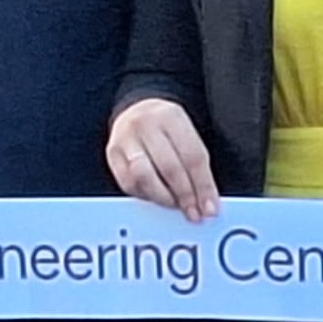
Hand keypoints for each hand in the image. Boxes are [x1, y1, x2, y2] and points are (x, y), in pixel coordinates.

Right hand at [107, 99, 220, 222]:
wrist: (137, 108)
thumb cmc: (168, 125)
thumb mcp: (187, 132)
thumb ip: (196, 161)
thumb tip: (207, 199)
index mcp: (172, 117)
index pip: (193, 156)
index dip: (204, 186)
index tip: (211, 207)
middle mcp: (146, 126)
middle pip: (170, 167)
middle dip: (185, 195)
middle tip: (195, 212)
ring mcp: (125, 139)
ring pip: (144, 176)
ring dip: (163, 197)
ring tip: (176, 206)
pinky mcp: (111, 154)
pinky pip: (127, 182)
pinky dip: (144, 195)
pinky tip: (156, 198)